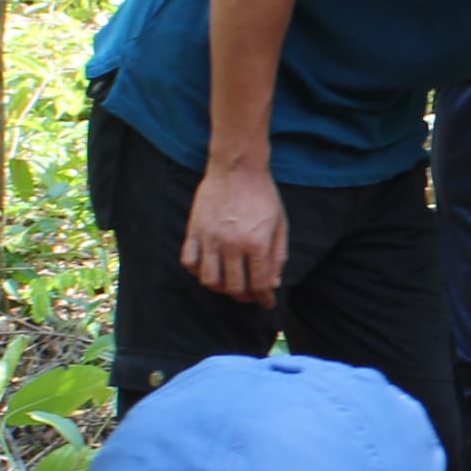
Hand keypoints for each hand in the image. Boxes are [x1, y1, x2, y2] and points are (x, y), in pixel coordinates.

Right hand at [182, 161, 289, 305]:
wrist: (237, 167)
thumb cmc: (263, 195)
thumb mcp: (280, 224)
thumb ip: (278, 256)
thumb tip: (273, 283)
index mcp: (257, 243)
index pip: (260, 284)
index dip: (264, 299)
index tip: (266, 303)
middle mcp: (232, 244)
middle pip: (235, 287)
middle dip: (244, 297)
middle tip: (249, 295)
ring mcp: (210, 238)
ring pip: (209, 280)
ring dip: (221, 288)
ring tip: (228, 284)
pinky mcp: (194, 230)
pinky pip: (189, 261)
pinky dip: (197, 271)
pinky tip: (209, 268)